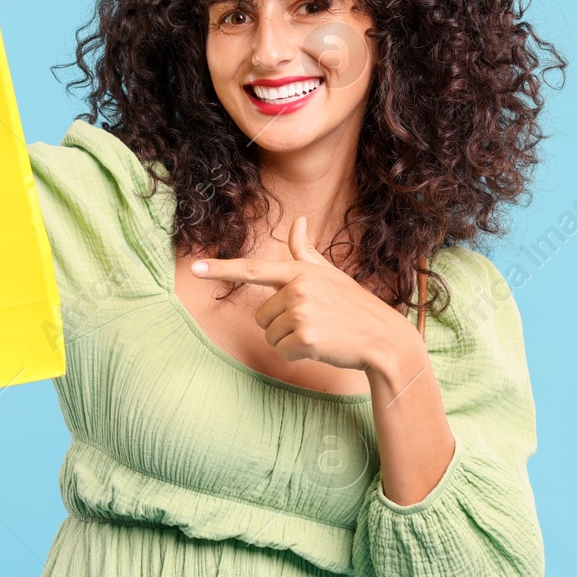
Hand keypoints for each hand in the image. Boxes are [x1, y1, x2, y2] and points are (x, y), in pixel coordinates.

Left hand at [189, 216, 417, 372]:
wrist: (382, 337)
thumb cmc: (353, 306)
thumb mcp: (329, 274)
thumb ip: (306, 252)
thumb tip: (298, 221)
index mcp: (299, 271)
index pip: (252, 268)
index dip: (220, 269)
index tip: (194, 269)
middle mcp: (297, 287)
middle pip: (262, 316)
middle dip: (281, 324)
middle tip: (314, 322)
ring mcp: (301, 311)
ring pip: (270, 335)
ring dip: (290, 340)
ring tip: (320, 333)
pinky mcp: (304, 336)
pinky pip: (281, 351)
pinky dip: (297, 355)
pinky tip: (321, 347)